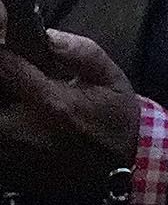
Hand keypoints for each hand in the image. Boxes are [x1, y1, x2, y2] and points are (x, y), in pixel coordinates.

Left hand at [0, 30, 138, 194]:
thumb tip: (46, 35)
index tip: (9, 45)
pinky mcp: (8, 169)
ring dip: (6, 103)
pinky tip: (23, 122)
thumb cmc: (115, 120)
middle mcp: (21, 128)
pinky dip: (7, 125)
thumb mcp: (111, 78)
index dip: (3, 51)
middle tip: (21, 78)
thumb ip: (80, 51)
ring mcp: (10, 152)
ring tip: (25, 98)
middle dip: (5, 80)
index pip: (3, 65)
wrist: (120, 169)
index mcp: (49, 102)